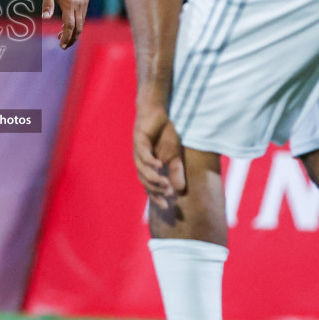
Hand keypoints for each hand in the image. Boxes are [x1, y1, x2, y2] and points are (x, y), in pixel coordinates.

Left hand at [42, 0, 88, 49]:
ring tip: (63, 35)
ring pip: (81, 22)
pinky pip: (83, 15)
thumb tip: (45, 19)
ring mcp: (84, 1)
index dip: (66, 37)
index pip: (69, 26)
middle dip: (71, 38)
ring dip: (74, 31)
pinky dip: (77, 23)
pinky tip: (69, 23)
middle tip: (63, 45)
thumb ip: (47, 5)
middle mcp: (79, 4)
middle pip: (78, 27)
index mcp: (69, 3)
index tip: (61, 45)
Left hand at [133, 93, 185, 210]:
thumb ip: (176, 172)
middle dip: (155, 190)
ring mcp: (138, 152)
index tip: (167, 206)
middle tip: (168, 194)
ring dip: (153, 178)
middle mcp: (141, 162)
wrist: (158, 113)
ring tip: (165, 183)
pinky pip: (143, 154)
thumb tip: (180, 190)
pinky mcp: (139, 141)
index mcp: (148, 167)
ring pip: (142, 170)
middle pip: (144, 181)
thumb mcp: (175, 156)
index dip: (156, 197)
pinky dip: (150, 161)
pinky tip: (159, 165)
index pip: (150, 186)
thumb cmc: (165, 135)